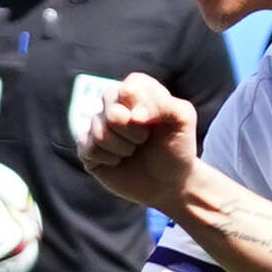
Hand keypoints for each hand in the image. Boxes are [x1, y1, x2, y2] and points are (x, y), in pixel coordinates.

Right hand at [79, 70, 202, 213]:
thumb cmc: (176, 148)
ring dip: (122, 148)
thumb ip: (167, 105)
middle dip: (132, 132)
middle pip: (112, 112)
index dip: (142, 109)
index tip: (155, 124)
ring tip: (133, 151)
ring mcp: (99, 125)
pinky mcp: (88, 147)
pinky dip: (108, 159)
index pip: (128, 90)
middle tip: (144, 139)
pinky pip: (87, 148)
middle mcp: (114, 103)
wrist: (169, 182)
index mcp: (136, 89)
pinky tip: (118, 161)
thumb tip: (134, 116)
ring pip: (99, 132)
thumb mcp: (184, 121)